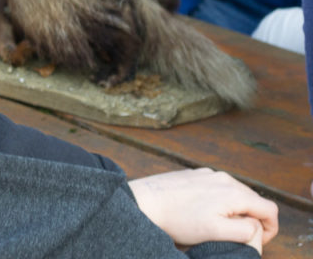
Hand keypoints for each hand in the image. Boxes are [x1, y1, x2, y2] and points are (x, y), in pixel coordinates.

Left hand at [128, 168, 277, 248]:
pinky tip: (202, 211)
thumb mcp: (215, 231)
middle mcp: (224, 178)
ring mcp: (208, 174)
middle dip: (252, 219)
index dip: (270, 228)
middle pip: (253, 200)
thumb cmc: (178, 219)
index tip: (259, 240)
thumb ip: (244, 230)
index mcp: (234, 192)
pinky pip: (216, 188)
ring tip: (218, 224)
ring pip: (234, 193)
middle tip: (237, 235)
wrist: (144, 202)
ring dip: (235, 209)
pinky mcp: (194, 174)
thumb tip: (257, 225)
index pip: (269, 209)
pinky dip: (218, 201)